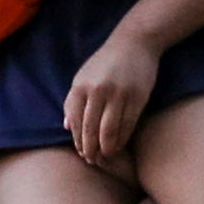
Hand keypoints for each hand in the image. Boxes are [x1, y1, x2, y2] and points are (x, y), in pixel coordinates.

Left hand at [65, 37, 158, 167]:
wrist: (134, 43)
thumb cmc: (106, 62)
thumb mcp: (83, 77)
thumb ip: (73, 101)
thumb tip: (66, 126)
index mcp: (80, 86)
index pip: (75, 122)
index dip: (78, 141)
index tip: (82, 152)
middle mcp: (97, 91)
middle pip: (90, 130)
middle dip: (90, 149)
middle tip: (93, 160)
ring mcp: (118, 94)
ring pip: (108, 131)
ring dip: (105, 148)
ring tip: (105, 156)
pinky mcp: (137, 98)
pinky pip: (127, 125)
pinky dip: (121, 139)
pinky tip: (118, 145)